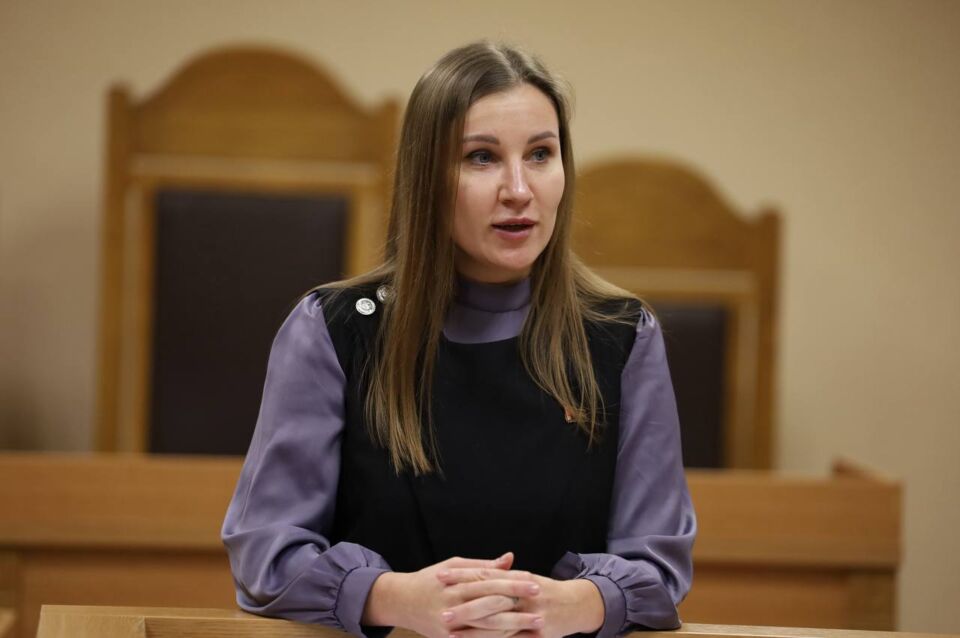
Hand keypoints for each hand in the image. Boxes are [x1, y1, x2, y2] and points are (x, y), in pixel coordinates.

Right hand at [363, 553, 543, 637]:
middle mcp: (453, 600)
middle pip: (490, 600)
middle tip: (540, 600)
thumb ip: (482, 565)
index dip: (512, 580)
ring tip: (536, 623)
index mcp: (456, 580)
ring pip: (487, 624)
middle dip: (517, 601)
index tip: (534, 580)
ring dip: (514, 624)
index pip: (489, 579)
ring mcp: (450, 622)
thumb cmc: (430, 580)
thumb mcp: (453, 566)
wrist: (400, 602)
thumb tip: (510, 559)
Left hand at [437, 568, 604, 637]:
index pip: (485, 574)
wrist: (577, 604)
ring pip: (498, 624)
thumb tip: (475, 569)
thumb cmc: (545, 591)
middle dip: (465, 607)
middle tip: (442, 611)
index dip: (462, 575)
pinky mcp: (537, 634)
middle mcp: (525, 594)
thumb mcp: (525, 578)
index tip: (440, 577)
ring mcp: (532, 615)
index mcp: (518, 577)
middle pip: (489, 600)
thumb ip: (502, 573)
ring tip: (452, 633)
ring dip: (474, 631)